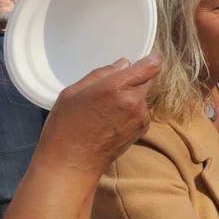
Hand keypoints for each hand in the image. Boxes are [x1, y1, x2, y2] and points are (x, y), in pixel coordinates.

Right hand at [40, 54, 161, 174]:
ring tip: (107, 107)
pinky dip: (131, 110)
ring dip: (132, 96)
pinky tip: (111, 119)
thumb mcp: (73, 92)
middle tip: (115, 84)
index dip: (152, 59)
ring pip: (143, 96)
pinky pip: (141, 111)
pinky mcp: (142, 129)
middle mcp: (134, 101)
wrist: (73, 162)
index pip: (150, 67)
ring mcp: (141, 117)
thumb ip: (101, 74)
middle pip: (148, 80)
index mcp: (117, 87)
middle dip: (137, 78)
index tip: (149, 56)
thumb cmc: (66, 126)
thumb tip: (124, 64)